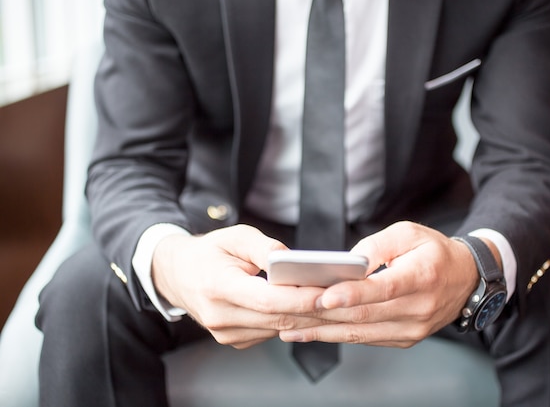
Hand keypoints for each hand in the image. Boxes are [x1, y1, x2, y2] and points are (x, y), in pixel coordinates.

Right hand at [152, 225, 328, 348]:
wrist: (177, 275)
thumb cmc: (209, 252)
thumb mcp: (235, 236)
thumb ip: (264, 247)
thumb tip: (291, 259)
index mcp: (217, 287)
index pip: (267, 300)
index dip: (300, 298)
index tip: (328, 293)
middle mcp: (219, 316)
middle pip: (278, 319)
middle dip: (314, 310)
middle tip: (344, 298)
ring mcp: (225, 333)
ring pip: (278, 329)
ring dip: (308, 317)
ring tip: (335, 302)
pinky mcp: (234, 340)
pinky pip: (270, 332)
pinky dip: (292, 321)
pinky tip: (309, 308)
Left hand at [279, 221, 487, 347]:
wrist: (465, 280)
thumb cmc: (434, 252)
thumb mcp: (409, 233)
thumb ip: (377, 245)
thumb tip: (347, 263)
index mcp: (422, 276)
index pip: (384, 288)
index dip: (353, 293)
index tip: (323, 295)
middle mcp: (419, 308)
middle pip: (364, 315)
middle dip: (322, 314)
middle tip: (288, 311)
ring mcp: (412, 329)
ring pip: (359, 332)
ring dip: (321, 331)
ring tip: (287, 327)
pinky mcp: (403, 339)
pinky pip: (364, 339)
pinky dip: (334, 336)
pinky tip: (309, 332)